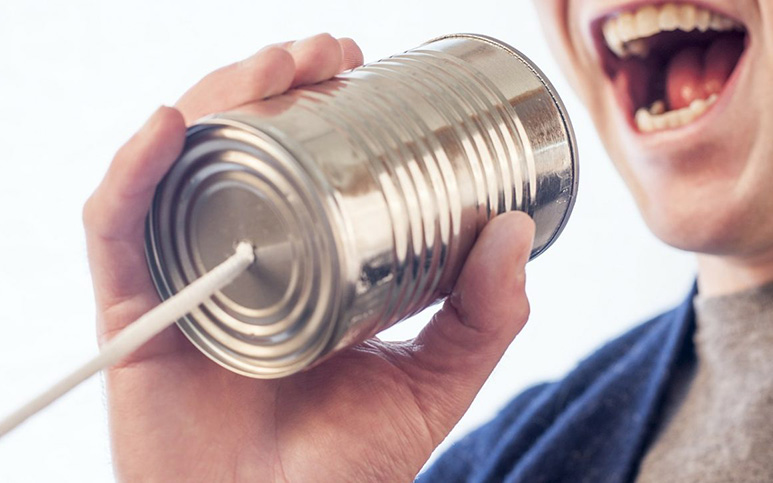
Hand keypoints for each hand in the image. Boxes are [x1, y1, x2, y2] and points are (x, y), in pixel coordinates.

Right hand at [83, 33, 534, 481]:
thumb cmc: (345, 472)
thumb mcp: (431, 385)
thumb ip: (482, 320)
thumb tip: (517, 228)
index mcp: (299, 269)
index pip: (294, 164)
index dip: (317, 104)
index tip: (358, 66)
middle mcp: (237, 261)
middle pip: (236, 149)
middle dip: (272, 81)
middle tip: (326, 51)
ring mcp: (185, 280)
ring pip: (179, 168)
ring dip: (216, 99)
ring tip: (272, 66)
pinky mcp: (135, 315)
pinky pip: (116, 231)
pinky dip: (132, 174)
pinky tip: (169, 126)